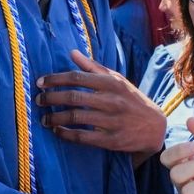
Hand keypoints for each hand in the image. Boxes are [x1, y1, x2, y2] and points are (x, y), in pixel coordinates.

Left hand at [37, 49, 165, 155]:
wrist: (155, 127)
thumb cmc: (132, 100)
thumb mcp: (117, 80)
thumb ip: (93, 68)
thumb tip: (72, 53)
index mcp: (111, 83)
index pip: (77, 77)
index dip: (55, 79)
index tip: (40, 82)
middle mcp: (111, 100)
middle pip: (73, 97)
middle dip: (51, 98)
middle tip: (38, 100)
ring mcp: (111, 121)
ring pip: (75, 117)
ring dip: (55, 118)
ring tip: (45, 119)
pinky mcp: (111, 140)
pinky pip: (82, 137)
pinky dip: (66, 134)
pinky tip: (57, 131)